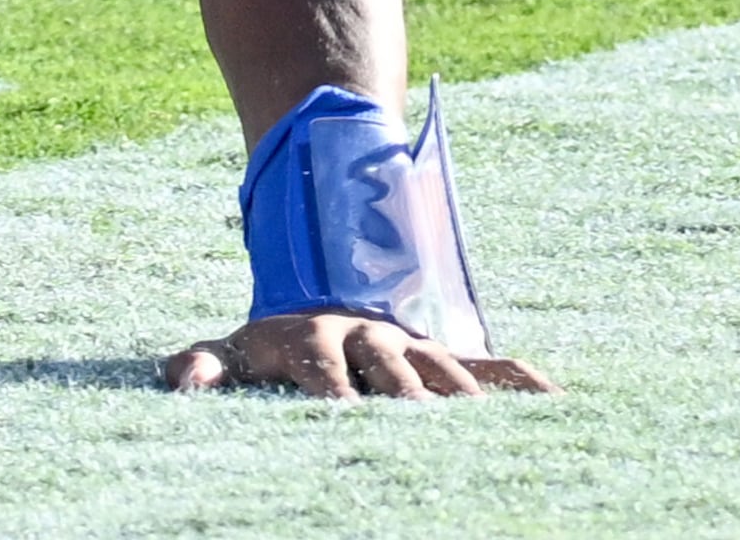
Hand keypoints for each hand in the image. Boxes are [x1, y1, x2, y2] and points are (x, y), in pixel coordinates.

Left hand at [163, 310, 555, 399]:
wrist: (313, 305)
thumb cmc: (267, 351)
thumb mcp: (229, 352)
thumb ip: (202, 364)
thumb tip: (182, 382)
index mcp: (310, 335)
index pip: (322, 367)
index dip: (331, 392)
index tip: (343, 422)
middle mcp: (366, 336)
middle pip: (391, 369)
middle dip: (406, 400)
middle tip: (426, 435)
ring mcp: (411, 345)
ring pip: (444, 368)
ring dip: (465, 398)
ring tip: (490, 434)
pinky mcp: (444, 354)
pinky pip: (491, 366)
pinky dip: (523, 381)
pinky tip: (558, 404)